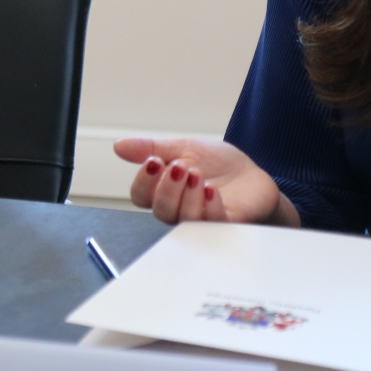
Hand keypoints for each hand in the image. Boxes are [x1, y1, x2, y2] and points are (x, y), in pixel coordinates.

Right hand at [114, 137, 298, 226]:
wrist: (251, 174)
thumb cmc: (215, 164)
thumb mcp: (182, 147)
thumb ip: (151, 148)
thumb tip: (118, 146)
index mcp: (164, 192)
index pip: (141, 195)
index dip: (144, 181)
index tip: (153, 160)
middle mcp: (179, 210)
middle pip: (161, 210)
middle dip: (167, 188)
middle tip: (180, 166)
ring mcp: (202, 220)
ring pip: (184, 219)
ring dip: (188, 196)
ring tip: (196, 174)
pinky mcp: (226, 224)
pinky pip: (213, 223)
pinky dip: (210, 206)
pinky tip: (212, 189)